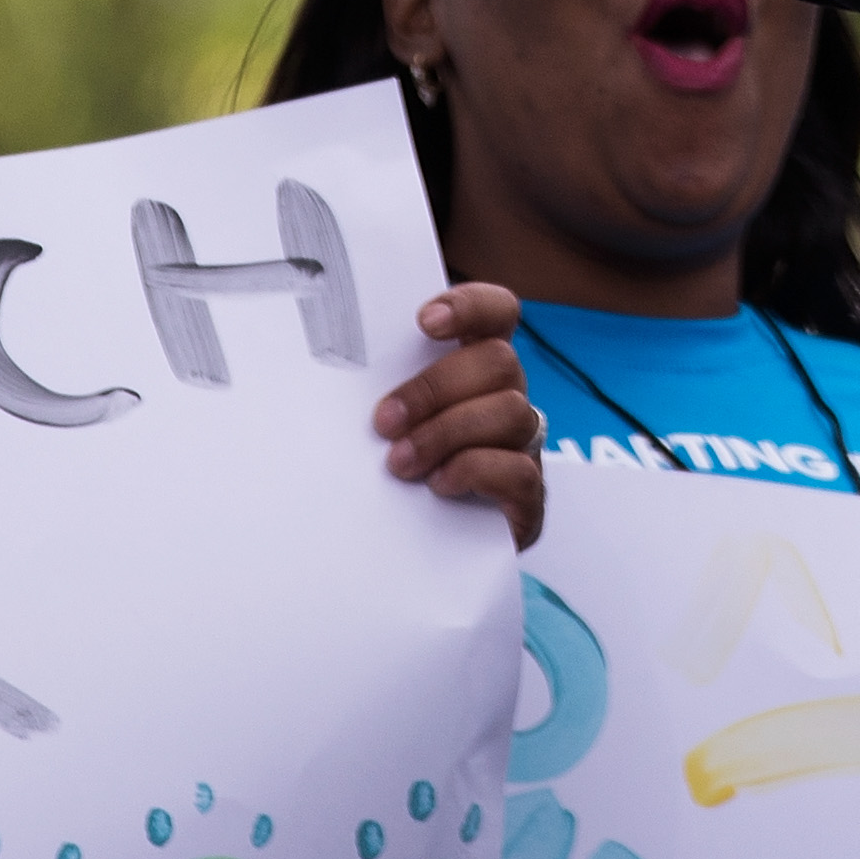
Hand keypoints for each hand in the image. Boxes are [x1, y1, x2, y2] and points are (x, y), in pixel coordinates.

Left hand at [375, 283, 546, 549]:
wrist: (413, 552)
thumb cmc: (394, 469)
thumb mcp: (389, 418)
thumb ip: (380, 384)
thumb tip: (332, 356)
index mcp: (474, 365)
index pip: (497, 312)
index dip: (470, 306)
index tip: (424, 322)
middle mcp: (507, 396)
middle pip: (499, 361)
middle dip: (434, 389)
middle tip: (384, 421)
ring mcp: (522, 445)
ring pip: (511, 412)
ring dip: (445, 434)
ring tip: (400, 463)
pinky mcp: (527, 495)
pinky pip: (520, 470)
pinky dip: (473, 472)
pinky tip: (438, 487)